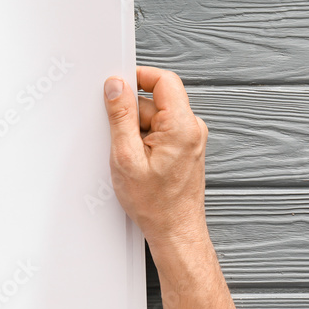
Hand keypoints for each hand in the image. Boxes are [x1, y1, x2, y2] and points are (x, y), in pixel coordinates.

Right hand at [102, 66, 209, 255]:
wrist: (174, 230)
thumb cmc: (156, 204)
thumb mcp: (126, 156)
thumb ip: (121, 116)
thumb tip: (116, 86)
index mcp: (182, 126)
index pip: (164, 80)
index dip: (139, 77)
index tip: (119, 85)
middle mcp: (192, 128)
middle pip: (155, 100)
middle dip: (132, 114)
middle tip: (119, 138)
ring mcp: (190, 139)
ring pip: (155, 117)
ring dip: (137, 131)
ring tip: (131, 158)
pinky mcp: (185, 148)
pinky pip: (160, 131)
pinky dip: (144, 142)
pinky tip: (138, 162)